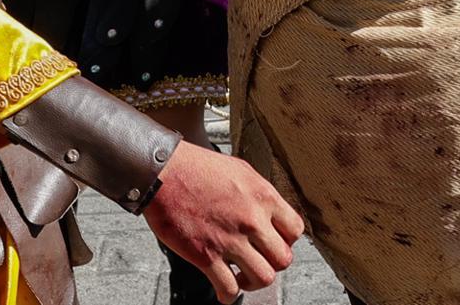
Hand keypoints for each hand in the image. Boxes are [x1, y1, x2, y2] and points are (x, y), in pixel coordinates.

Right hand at [145, 143, 302, 299]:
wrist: (164, 173)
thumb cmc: (197, 168)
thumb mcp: (241, 172)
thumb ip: (258, 195)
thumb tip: (268, 213)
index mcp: (263, 197)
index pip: (295, 230)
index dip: (286, 241)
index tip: (274, 242)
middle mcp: (251, 220)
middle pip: (283, 259)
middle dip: (273, 263)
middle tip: (259, 261)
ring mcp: (230, 240)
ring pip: (263, 278)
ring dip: (253, 282)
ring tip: (242, 276)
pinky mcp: (206, 256)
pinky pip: (229, 289)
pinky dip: (228, 295)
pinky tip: (224, 288)